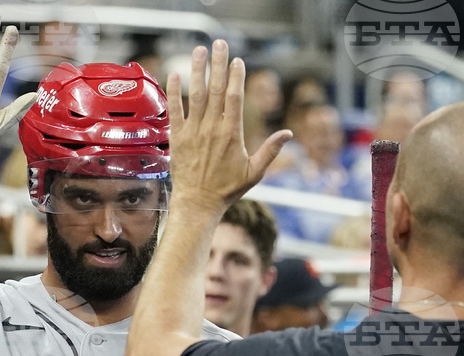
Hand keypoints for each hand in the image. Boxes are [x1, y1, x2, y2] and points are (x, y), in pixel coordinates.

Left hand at [166, 41, 291, 211]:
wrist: (198, 203)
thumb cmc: (227, 189)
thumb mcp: (254, 172)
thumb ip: (271, 150)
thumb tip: (288, 133)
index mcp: (232, 134)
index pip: (235, 97)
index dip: (237, 76)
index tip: (238, 60)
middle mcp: (212, 128)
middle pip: (217, 89)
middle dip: (219, 64)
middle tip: (219, 43)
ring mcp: (193, 132)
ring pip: (196, 95)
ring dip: (197, 70)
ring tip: (199, 50)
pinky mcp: (177, 138)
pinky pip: (175, 110)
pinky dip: (175, 92)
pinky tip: (175, 74)